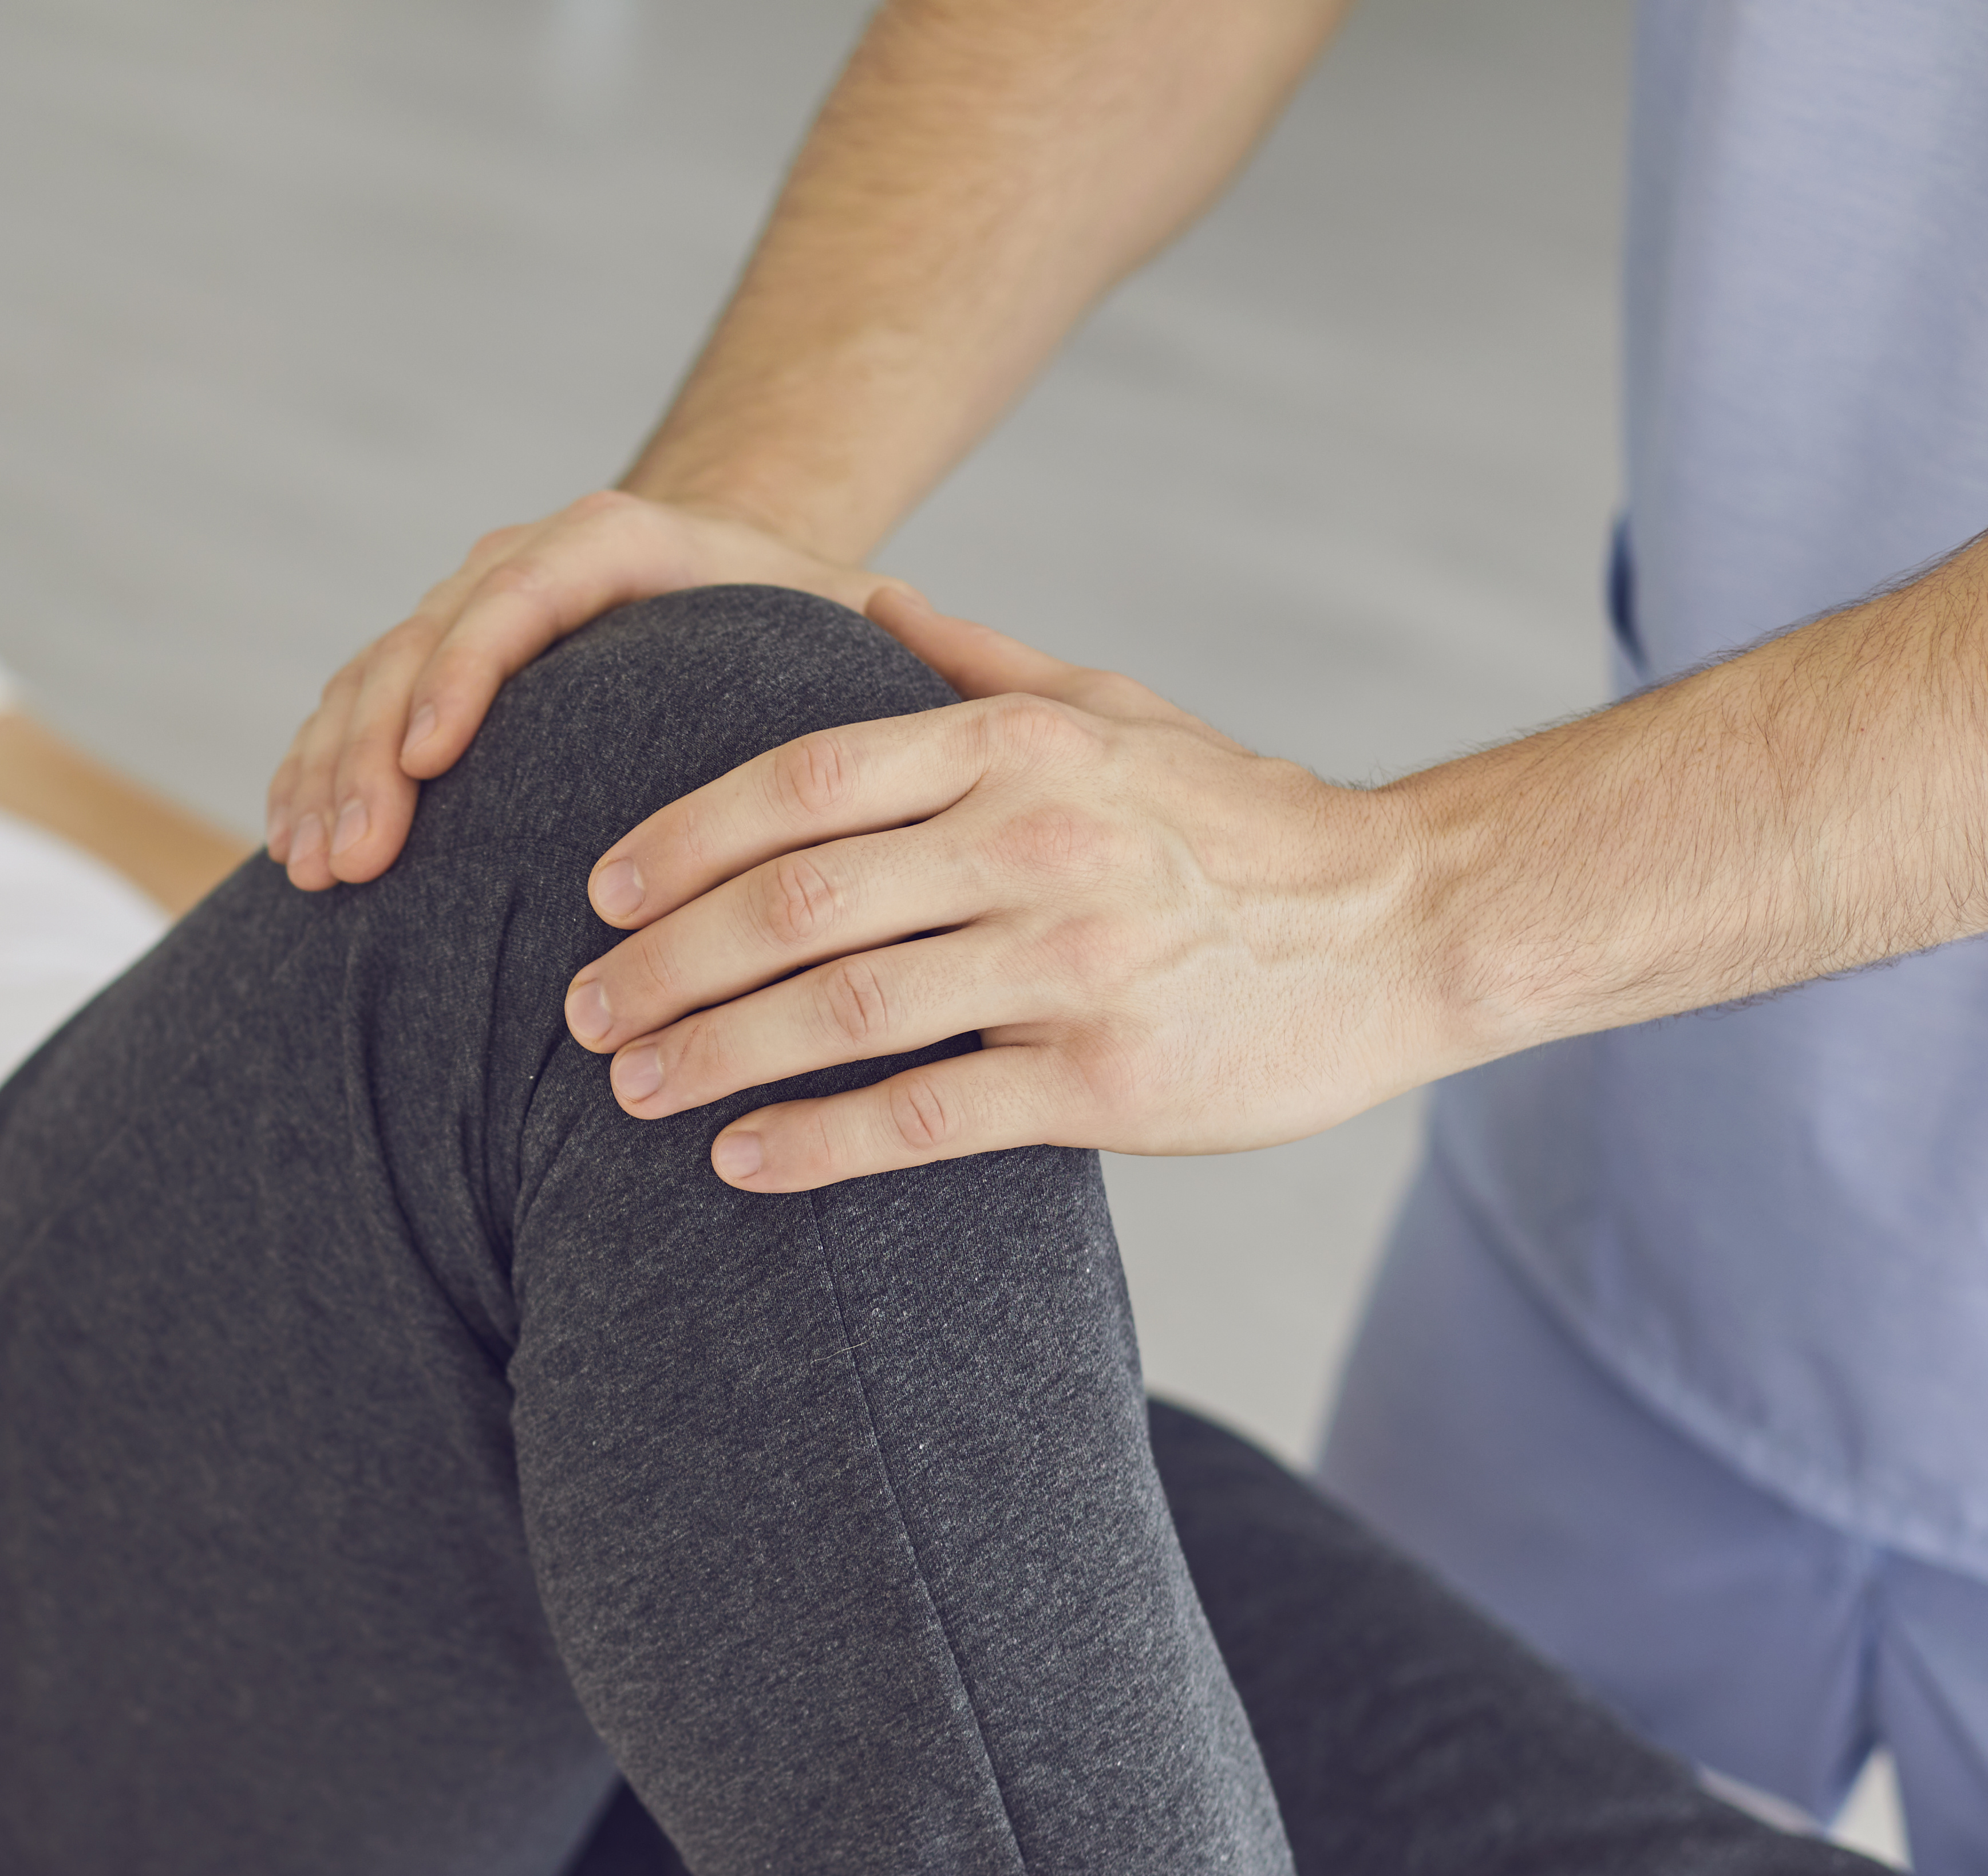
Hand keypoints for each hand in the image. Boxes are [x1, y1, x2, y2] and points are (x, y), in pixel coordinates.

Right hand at [267, 489, 890, 889]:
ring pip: (370, 682)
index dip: (463, 669)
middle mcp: (528, 566)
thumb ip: (871, 648)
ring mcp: (467, 617)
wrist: (748, 595)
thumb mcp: (852, 626)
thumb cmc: (815, 634)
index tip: (429, 762)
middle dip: (371, 751)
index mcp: (626, 542)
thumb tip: (919, 680)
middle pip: (423, 641)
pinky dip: (317, 780)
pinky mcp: (432, 676)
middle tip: (354, 857)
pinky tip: (296, 860)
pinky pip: (351, 717)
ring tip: (318, 872)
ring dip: (330, 775)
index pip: (522, 585)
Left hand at [563, 590, 1461, 1188]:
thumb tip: (866, 601)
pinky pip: (928, 1118)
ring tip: (627, 1087)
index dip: (685, 838)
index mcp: (1022, 749)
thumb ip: (981, 664)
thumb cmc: (1239, 822)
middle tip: (581, 1008)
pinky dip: (817, 1142)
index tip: (601, 891)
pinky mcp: (1107, 1081)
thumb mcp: (1118, 711)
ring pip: (844, 1013)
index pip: (804, 782)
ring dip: (716, 1053)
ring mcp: (1074, 964)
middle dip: (670, 961)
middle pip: (798, 902)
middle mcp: (1039, 842)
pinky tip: (737, 1162)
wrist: (1405, 927)